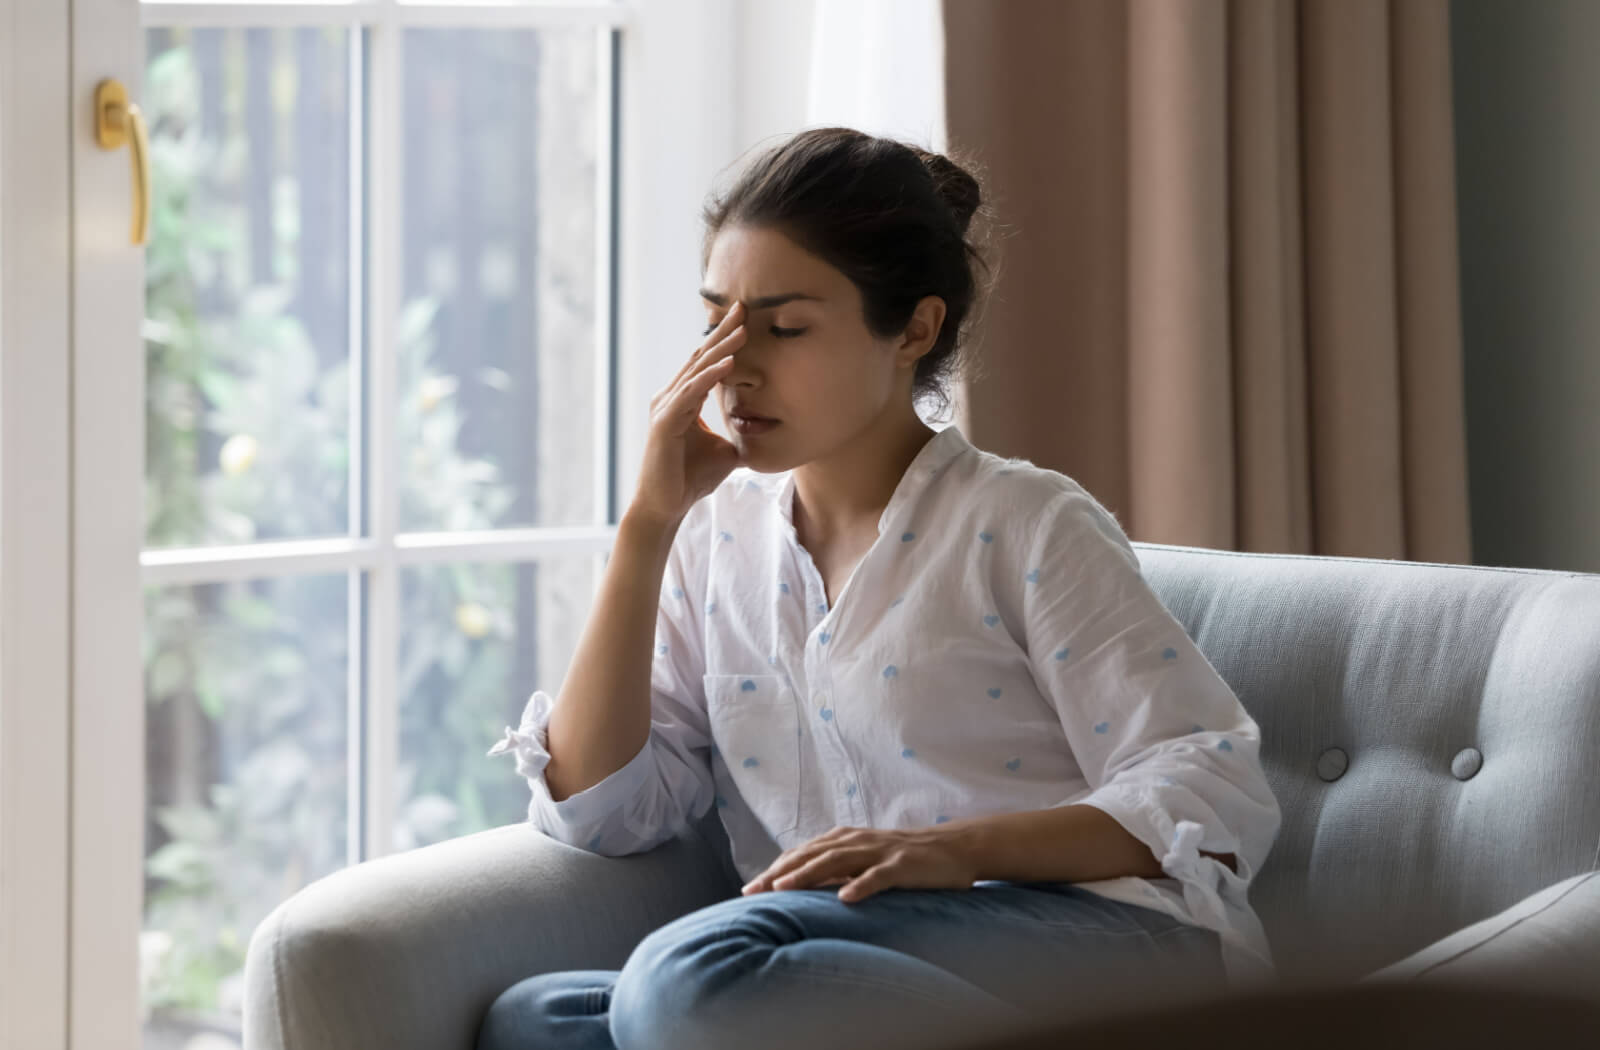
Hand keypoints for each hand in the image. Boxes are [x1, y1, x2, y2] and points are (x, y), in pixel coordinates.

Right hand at [628, 301, 748, 526]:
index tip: (745, 318)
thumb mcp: (725, 452)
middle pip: (700, 357)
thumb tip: (766, 434)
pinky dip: (710, 377)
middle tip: (743, 306)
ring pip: (697, 371)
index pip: (706, 363)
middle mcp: (670, 398)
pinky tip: (729, 363)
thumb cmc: (690, 479)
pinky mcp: (665, 423)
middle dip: (723, 332)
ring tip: (743, 329)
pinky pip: (691, 394)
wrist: (666, 506)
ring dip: (721, 349)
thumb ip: (739, 436)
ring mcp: (666, 408)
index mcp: (682, 400)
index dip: (724, 340)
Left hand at [740, 824, 979, 902]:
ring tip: (784, 889)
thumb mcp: (866, 861)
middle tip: (754, 892)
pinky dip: (860, 885)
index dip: (775, 870)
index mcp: (845, 840)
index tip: (750, 889)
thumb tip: (804, 888)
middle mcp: (857, 841)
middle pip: (811, 855)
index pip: (802, 854)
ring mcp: (879, 852)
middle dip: (780, 873)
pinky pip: (878, 876)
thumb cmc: (906, 859)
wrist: (954, 848)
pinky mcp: (902, 865)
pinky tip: (845, 898)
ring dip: (808, 874)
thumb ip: (838, 870)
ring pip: (837, 861)